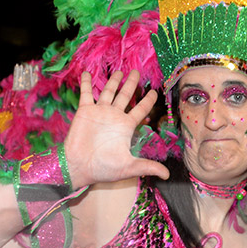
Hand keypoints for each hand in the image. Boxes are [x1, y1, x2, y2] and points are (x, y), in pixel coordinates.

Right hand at [64, 70, 169, 188]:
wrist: (78, 167)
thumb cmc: (103, 168)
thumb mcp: (129, 167)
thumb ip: (148, 166)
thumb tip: (167, 176)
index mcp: (126, 126)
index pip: (141, 109)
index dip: (148, 100)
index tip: (154, 91)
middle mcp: (114, 117)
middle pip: (126, 95)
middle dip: (131, 84)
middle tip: (137, 72)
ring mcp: (100, 112)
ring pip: (108, 91)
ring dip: (113, 81)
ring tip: (119, 71)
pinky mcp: (85, 111)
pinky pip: (86, 93)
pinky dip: (86, 83)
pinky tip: (87, 73)